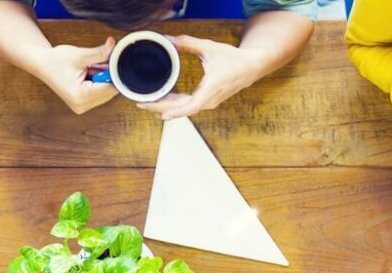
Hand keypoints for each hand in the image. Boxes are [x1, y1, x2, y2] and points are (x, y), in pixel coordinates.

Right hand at [36, 39, 118, 114]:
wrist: (42, 65)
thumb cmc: (56, 60)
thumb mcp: (80, 55)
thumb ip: (100, 52)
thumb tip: (113, 44)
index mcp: (81, 96)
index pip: (109, 88)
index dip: (113, 74)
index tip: (111, 62)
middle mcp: (82, 105)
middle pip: (109, 93)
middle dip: (107, 77)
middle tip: (95, 65)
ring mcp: (81, 107)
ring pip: (105, 94)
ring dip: (101, 81)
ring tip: (88, 71)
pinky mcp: (81, 105)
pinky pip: (98, 95)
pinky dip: (97, 85)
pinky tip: (87, 76)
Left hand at [139, 36, 267, 120]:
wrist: (251, 67)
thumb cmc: (233, 59)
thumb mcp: (210, 48)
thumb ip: (188, 44)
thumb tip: (169, 39)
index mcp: (211, 89)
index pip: (191, 106)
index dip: (176, 111)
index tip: (162, 114)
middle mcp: (209, 100)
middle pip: (181, 109)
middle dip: (160, 107)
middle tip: (141, 103)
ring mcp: (208, 102)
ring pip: (183, 108)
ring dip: (165, 106)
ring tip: (146, 101)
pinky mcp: (207, 101)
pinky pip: (188, 105)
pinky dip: (174, 103)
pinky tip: (162, 98)